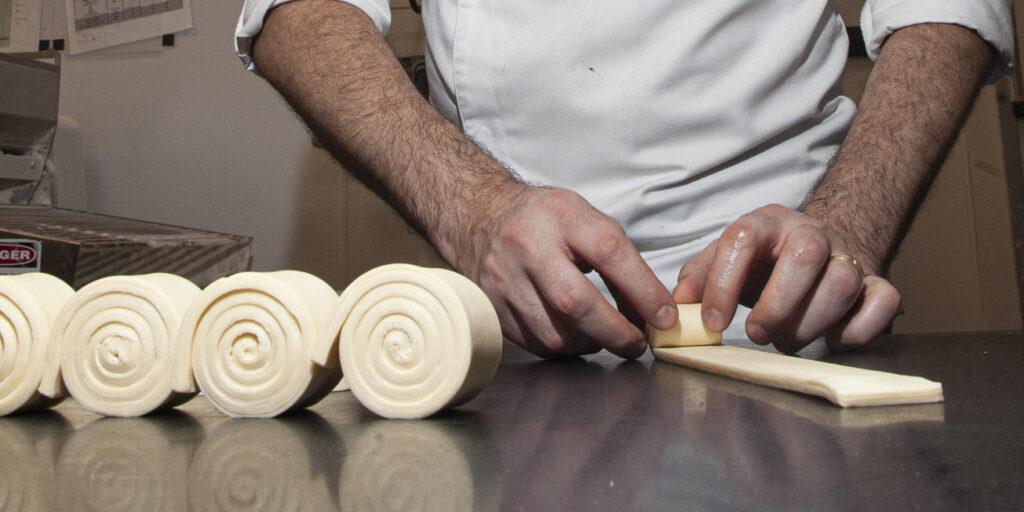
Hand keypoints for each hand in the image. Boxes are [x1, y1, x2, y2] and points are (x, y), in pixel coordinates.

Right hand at [451, 185, 677, 358]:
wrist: (478, 215)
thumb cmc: (543, 219)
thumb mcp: (583, 218)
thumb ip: (619, 257)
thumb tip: (651, 309)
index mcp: (560, 215)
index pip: (610, 253)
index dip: (643, 290)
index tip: (664, 317)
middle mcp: (527, 244)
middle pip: (576, 302)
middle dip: (615, 332)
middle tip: (637, 343)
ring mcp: (503, 277)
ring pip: (554, 332)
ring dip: (590, 343)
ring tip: (603, 336)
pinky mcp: (491, 305)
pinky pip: (535, 342)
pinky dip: (563, 346)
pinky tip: (574, 334)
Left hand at [673, 204, 900, 352]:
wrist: (816, 249)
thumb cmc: (762, 262)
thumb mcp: (724, 259)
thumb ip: (698, 277)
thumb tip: (678, 303)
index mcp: (766, 221)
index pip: (742, 238)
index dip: (723, 283)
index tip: (712, 322)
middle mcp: (810, 232)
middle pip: (804, 255)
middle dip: (776, 305)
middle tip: (757, 333)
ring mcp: (848, 254)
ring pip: (843, 282)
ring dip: (811, 323)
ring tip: (788, 340)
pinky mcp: (877, 280)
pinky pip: (884, 300)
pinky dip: (858, 329)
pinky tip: (833, 339)